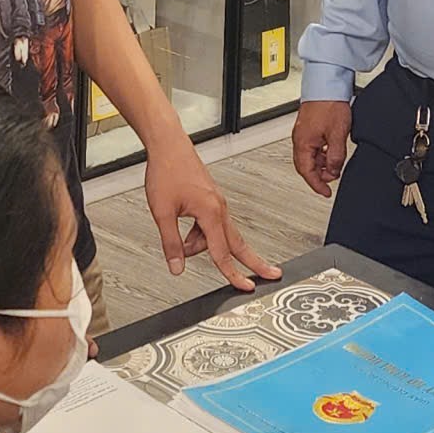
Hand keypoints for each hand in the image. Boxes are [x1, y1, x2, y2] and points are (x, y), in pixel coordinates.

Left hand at [145, 140, 281, 289]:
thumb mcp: (162, 213)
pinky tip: (182, 229)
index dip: (233, 274)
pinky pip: (210, 224)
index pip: (222, 252)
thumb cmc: (167, 171)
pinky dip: (199, 233)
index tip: (246, 286)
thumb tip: (176, 267)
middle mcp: (219, 207)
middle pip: (237, 243)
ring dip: (201, 245)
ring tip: (179, 242)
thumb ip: (171, 243)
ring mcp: (217, 203)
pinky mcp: (211, 199)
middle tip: (271, 275)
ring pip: (217, 235)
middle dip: (253, 262)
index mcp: (211, 212)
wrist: (168, 146)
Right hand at [291, 99, 351, 197]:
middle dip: (319, 175)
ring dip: (322, 164)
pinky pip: (312, 147)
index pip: (307, 172)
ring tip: (335, 163)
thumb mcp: (338, 135)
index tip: (326, 192)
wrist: (327, 84)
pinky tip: (331, 151)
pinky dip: (321, 154)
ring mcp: (303, 132)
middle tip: (333, 177)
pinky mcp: (308, 127)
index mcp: (303, 143)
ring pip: (309, 157)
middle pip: (306, 166)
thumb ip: (336, 157)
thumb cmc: (329, 104)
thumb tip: (334, 171)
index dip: (317, 185)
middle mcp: (299, 139)